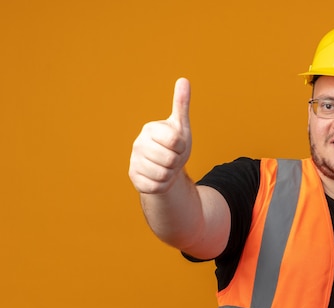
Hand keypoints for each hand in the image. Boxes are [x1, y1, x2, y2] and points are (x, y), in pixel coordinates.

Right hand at [129, 78, 191, 193]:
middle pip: (170, 159)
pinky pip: (157, 186)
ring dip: (171, 174)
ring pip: (164, 174)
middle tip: (173, 158)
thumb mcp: (181, 126)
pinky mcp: (135, 179)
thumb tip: (183, 80)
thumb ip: (181, 104)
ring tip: (167, 168)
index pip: (175, 141)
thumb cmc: (174, 146)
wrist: (166, 169)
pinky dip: (164, 185)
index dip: (182, 146)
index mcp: (150, 129)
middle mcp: (138, 144)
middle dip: (177, 162)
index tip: (178, 145)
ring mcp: (134, 162)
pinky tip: (160, 178)